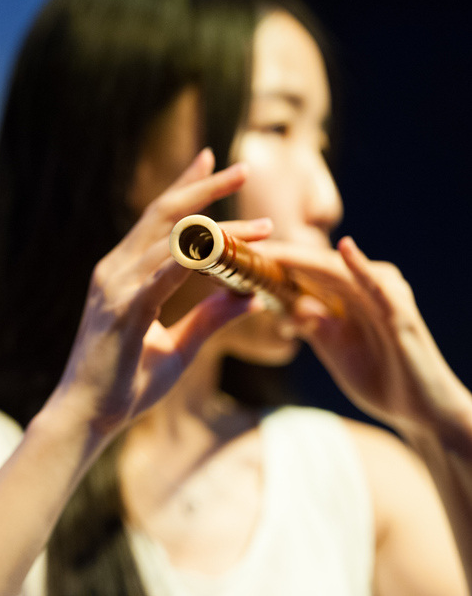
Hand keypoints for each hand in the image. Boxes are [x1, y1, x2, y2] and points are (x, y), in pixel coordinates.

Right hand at [45, 149, 267, 440]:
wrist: (86, 417)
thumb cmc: (125, 384)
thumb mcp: (178, 348)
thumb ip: (209, 318)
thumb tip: (247, 295)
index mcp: (124, 274)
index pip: (159, 220)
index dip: (185, 187)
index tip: (210, 160)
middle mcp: (116, 271)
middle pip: (164, 215)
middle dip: (204, 187)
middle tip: (242, 169)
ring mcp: (115, 288)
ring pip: (171, 242)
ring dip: (219, 230)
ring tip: (262, 228)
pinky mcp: (121, 311)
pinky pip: (160, 276)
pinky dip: (190, 257)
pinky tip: (219, 246)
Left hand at [255, 237, 471, 437]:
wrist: (419, 409)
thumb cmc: (378, 376)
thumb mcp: (334, 349)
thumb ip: (312, 326)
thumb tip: (285, 312)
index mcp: (347, 293)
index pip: (302, 269)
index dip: (270, 261)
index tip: (234, 255)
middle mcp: (366, 286)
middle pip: (314, 263)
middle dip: (277, 255)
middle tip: (242, 245)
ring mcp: (385, 296)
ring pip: (338, 270)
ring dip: (304, 258)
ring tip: (270, 249)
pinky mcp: (402, 313)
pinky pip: (381, 286)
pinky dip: (362, 267)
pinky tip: (345, 250)